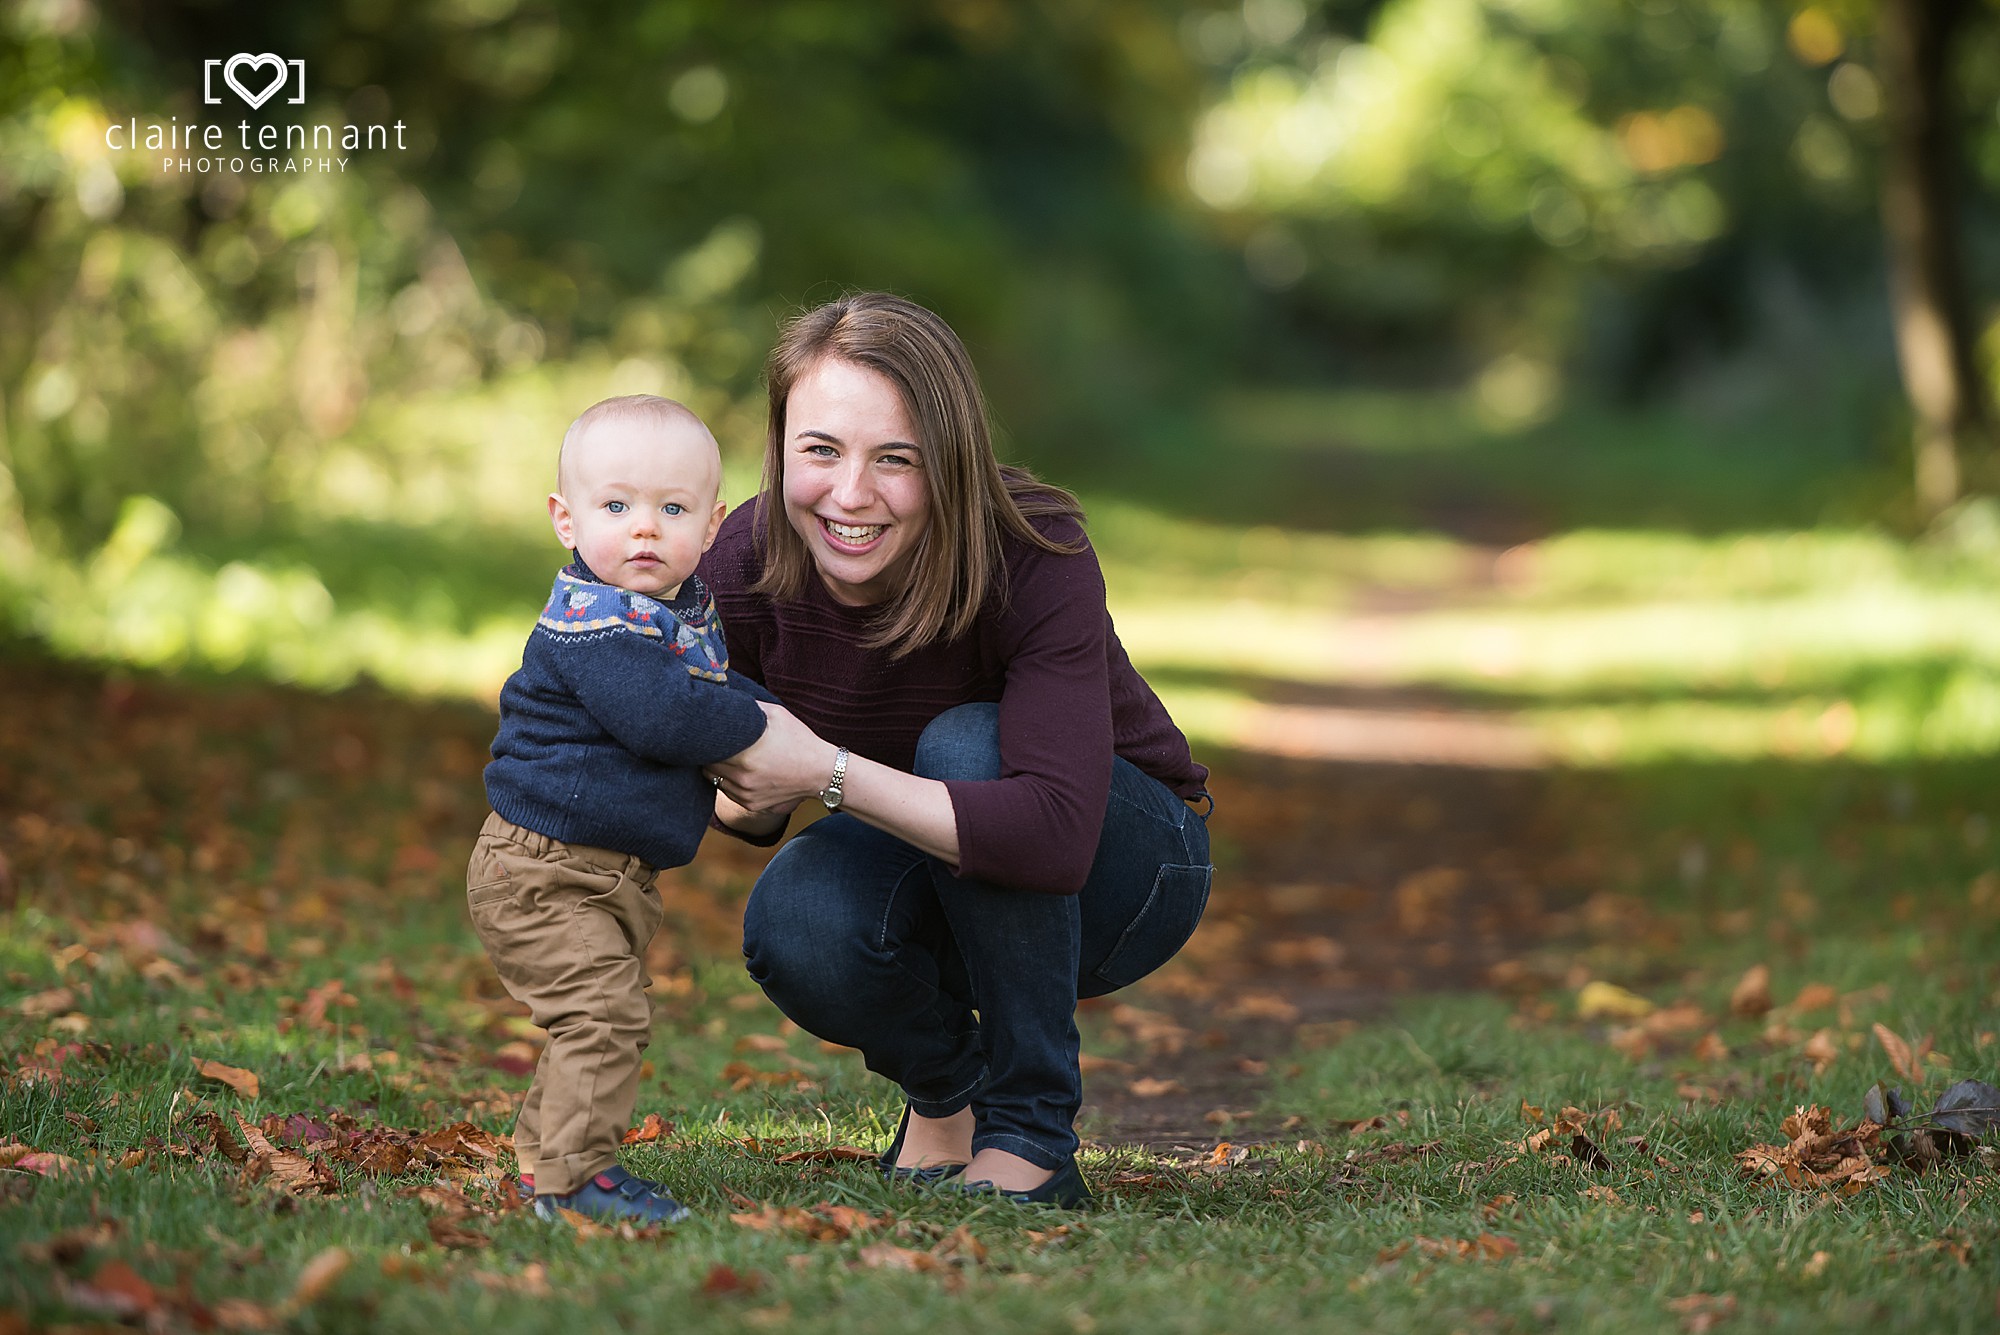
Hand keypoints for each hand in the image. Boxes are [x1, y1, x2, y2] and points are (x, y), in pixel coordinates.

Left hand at [705, 702, 833, 814]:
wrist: (821, 773)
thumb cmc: (800, 741)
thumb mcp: (776, 714)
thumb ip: (749, 706)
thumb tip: (727, 698)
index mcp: (745, 756)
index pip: (707, 748)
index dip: (704, 739)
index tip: (707, 732)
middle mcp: (742, 778)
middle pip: (706, 765)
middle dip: (708, 753)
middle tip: (715, 742)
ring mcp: (746, 794)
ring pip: (714, 780)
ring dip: (716, 768)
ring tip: (730, 757)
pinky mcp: (751, 805)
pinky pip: (728, 792)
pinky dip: (729, 781)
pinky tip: (741, 770)